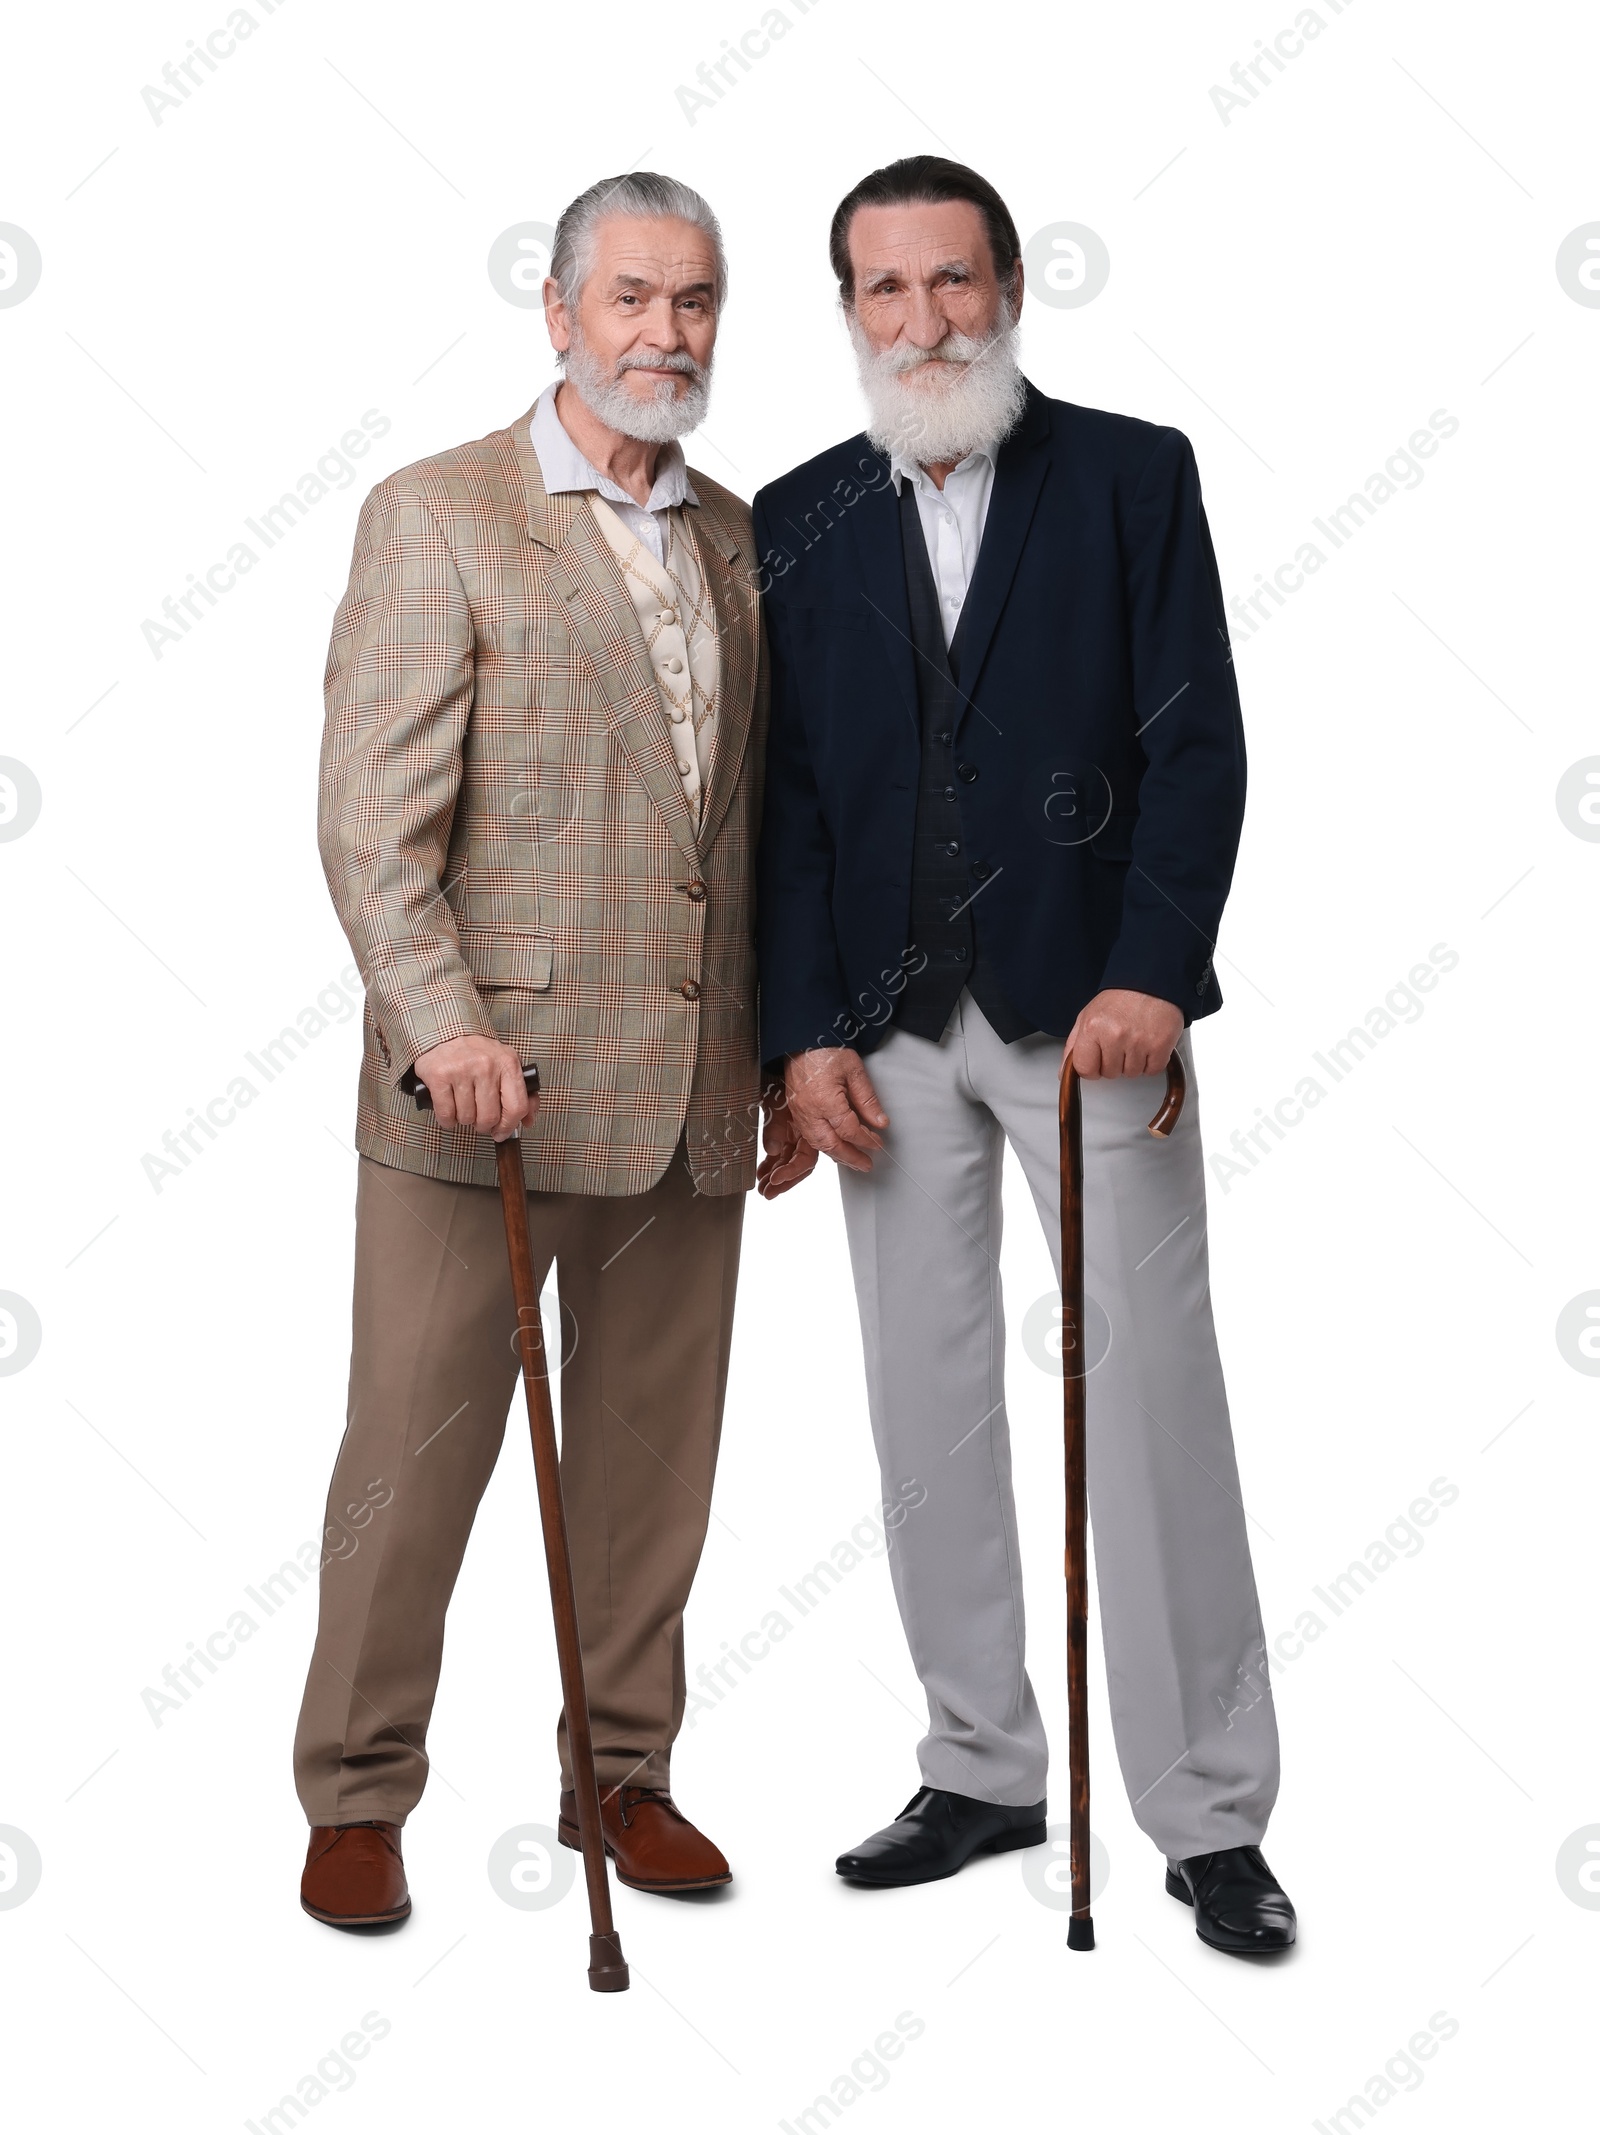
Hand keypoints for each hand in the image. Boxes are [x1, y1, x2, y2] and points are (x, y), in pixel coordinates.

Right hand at [413, 1035, 536, 1139]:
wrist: (447, 1033)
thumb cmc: (478, 1054)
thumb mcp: (506, 1066)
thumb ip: (522, 1093)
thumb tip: (528, 1121)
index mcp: (508, 1063)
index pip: (517, 1106)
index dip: (509, 1126)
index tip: (501, 1132)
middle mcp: (486, 1065)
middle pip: (489, 1117)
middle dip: (483, 1125)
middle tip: (479, 1119)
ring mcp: (461, 1070)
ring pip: (467, 1118)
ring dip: (464, 1120)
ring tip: (463, 1106)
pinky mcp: (439, 1076)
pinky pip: (446, 1115)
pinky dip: (447, 1119)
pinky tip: (449, 1109)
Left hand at [756, 1084, 819, 1198]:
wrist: (789, 1058)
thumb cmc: (788, 1076)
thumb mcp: (775, 1102)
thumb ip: (774, 1127)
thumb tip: (771, 1150)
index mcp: (810, 1128)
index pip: (805, 1160)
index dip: (792, 1173)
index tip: (777, 1181)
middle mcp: (805, 1132)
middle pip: (799, 1165)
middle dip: (784, 1181)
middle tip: (769, 1193)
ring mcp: (796, 1130)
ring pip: (790, 1159)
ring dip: (777, 1175)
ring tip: (764, 1188)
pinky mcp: (786, 1127)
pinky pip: (781, 1150)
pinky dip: (772, 1162)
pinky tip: (762, 1171)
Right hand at [783, 1047, 887, 1173]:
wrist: (801, 1040)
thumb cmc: (825, 1050)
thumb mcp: (854, 1071)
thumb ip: (867, 1100)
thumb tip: (880, 1122)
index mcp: (824, 1100)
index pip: (849, 1130)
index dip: (866, 1140)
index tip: (878, 1143)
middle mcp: (808, 1111)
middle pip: (831, 1144)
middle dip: (850, 1157)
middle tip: (866, 1164)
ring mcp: (799, 1112)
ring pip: (817, 1144)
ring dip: (836, 1155)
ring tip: (852, 1160)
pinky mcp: (794, 1111)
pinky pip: (808, 1136)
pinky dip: (823, 1146)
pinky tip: (834, 1148)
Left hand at [1063, 989, 1183, 1078]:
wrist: (1150, 981)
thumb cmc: (1119, 998)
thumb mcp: (1087, 1016)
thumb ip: (1074, 1045)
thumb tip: (1065, 1072)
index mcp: (1092, 1028)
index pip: (1085, 1070)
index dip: (1092, 1067)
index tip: (1098, 1059)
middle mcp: (1115, 1035)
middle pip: (1110, 1074)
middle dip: (1114, 1062)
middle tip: (1120, 1040)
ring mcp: (1138, 1042)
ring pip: (1132, 1074)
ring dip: (1133, 1062)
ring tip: (1135, 1038)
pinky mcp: (1160, 1045)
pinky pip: (1151, 1070)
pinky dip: (1151, 1061)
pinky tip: (1148, 1043)